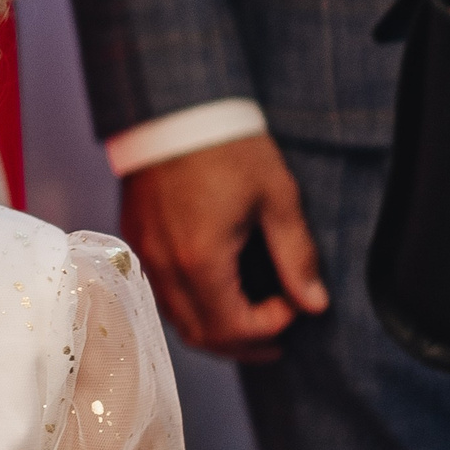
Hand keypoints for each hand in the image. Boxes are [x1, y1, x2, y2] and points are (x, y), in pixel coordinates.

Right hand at [120, 133, 328, 362]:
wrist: (172, 106)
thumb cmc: (228, 146)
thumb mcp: (277, 197)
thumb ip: (295, 255)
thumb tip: (314, 303)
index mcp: (202, 260)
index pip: (234, 328)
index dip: (270, 328)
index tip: (295, 305)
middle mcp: (167, 267)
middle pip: (201, 336)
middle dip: (243, 344)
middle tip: (278, 333)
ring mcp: (146, 255)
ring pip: (178, 320)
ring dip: (216, 328)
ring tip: (250, 318)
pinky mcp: (136, 240)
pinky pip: (163, 294)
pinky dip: (193, 306)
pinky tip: (217, 289)